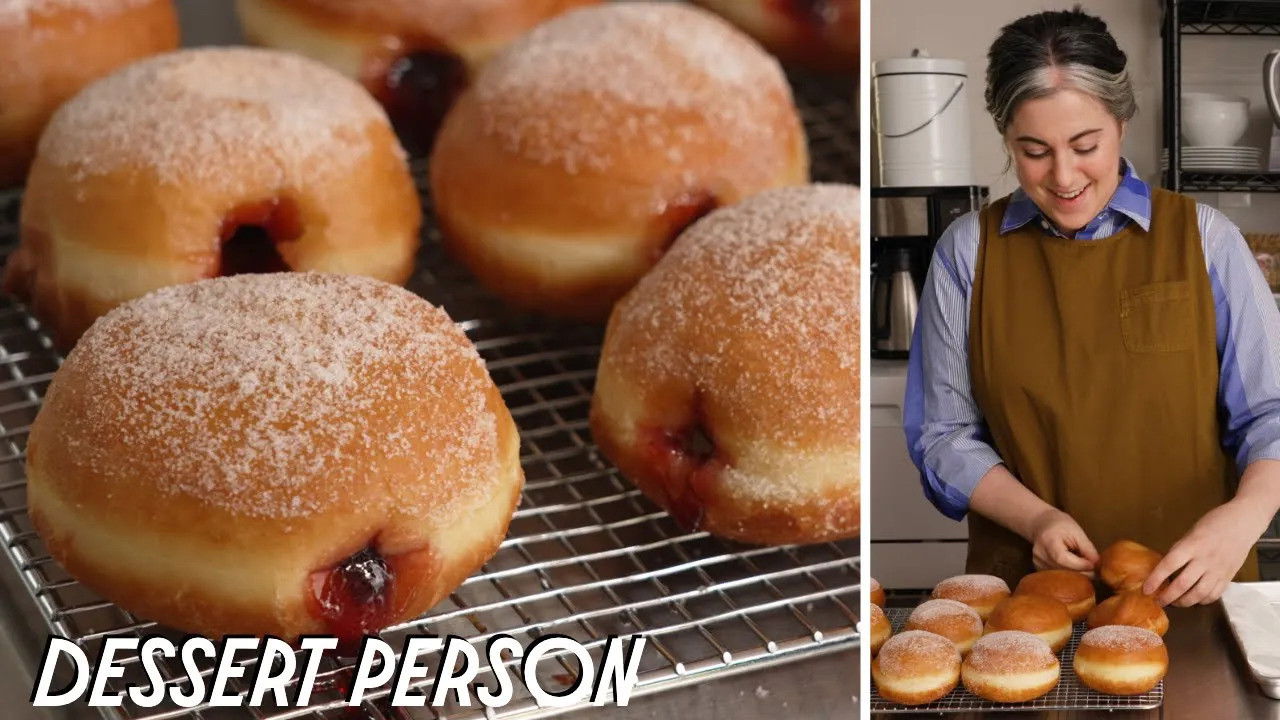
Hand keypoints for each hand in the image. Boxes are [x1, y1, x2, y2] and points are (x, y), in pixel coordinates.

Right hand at [1027, 507, 1098, 572]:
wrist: (1042, 523)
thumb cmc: (1061, 524)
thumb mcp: (1077, 532)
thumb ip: (1087, 548)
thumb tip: (1097, 564)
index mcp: (1048, 541)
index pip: (1063, 559)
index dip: (1081, 565)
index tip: (1094, 566)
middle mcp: (1040, 554)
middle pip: (1063, 570)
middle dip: (1082, 572)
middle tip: (1095, 570)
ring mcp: (1037, 562)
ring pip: (1061, 575)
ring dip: (1076, 574)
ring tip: (1084, 566)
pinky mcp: (1038, 567)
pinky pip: (1057, 575)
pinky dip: (1068, 573)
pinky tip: (1073, 566)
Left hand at [1143, 500, 1268, 606]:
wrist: (1243, 523)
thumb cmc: (1213, 523)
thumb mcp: (1191, 532)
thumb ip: (1180, 550)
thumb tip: (1166, 567)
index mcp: (1192, 545)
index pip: (1169, 565)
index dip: (1156, 579)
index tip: (1146, 590)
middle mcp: (1204, 560)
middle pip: (1183, 584)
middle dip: (1168, 596)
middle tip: (1159, 601)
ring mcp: (1218, 570)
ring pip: (1199, 594)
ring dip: (1184, 602)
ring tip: (1175, 603)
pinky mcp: (1229, 577)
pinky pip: (1215, 594)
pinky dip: (1203, 601)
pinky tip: (1195, 600)